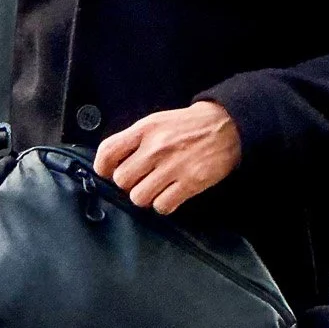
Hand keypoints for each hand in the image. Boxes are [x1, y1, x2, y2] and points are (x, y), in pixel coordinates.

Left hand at [94, 101, 240, 215]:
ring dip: (145, 196)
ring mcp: (173, 167)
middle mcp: (156, 148)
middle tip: (141, 179)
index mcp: (145, 130)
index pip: (108, 151)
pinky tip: (171, 194)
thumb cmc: (188, 126)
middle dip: (128, 183)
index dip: (102, 167)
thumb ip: (134, 140)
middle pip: (121, 180)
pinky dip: (164, 204)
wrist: (226, 126)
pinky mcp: (190, 183)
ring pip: (139, 197)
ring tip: (156, 188)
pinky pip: (162, 206)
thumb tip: (111, 163)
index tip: (107, 172)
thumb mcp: (157, 122)